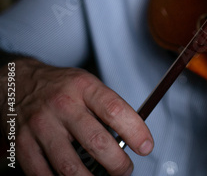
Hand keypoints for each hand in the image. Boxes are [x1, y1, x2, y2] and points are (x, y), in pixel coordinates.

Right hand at [0, 58, 153, 175]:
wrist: (17, 82)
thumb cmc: (59, 85)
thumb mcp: (87, 84)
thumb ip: (107, 106)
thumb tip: (132, 134)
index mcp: (84, 87)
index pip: (116, 110)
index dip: (135, 132)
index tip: (146, 146)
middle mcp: (63, 104)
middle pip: (97, 142)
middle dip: (118, 163)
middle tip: (125, 169)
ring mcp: (41, 124)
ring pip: (70, 165)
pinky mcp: (22, 143)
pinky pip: (42, 173)